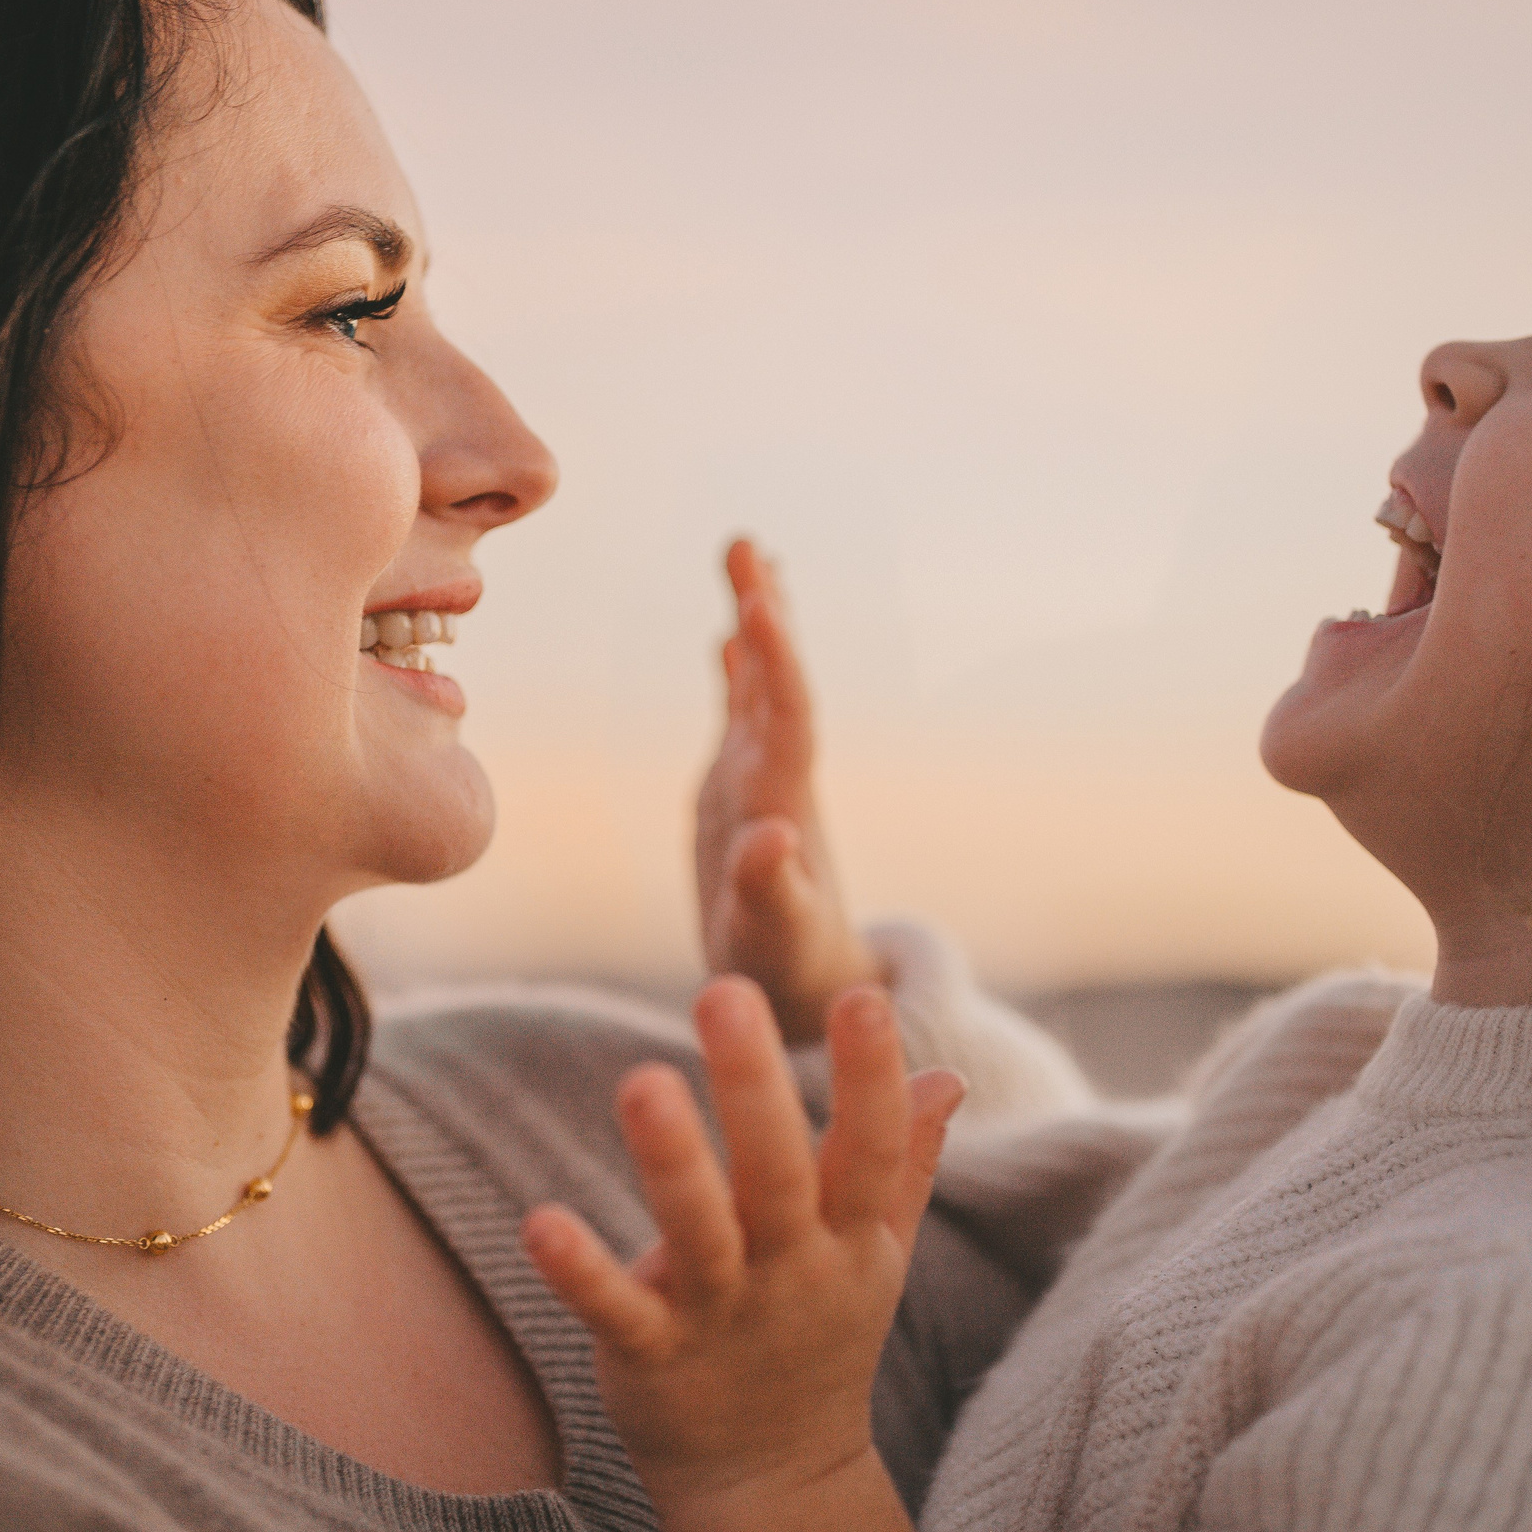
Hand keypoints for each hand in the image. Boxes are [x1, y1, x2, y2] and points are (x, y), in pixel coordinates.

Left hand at [522, 977, 958, 1531]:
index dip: (871, 1074)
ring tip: (643, 1079)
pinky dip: (580, 1271)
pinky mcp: (650, 1355)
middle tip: (723, 988)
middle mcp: (791, 1271)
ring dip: (673, 1159)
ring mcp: (721, 1314)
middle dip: (754, 1087)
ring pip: (700, 1232)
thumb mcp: (874, 1252)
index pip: (872, 1147)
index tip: (866, 992)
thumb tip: (950, 1073)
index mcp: (848, 1238)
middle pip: (779, 1174)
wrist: (771, 1478)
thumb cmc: (820, 1336)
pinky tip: (539, 1223)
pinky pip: (615, 1309)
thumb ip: (905, 1160)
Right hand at [695, 540, 883, 1043]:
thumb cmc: (787, 970)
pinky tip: (727, 636)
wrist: (804, 987)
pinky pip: (738, 717)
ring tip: (749, 555)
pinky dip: (735, 672)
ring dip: (755, 624)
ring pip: (759, 685)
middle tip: (748, 544)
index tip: (760, 601)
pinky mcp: (740, 794)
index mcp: (784, 799)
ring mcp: (759, 779)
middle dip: (765, 613)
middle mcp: (776, 776)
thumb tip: (774, 837)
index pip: (787, 712)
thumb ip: (776, 889)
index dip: (776, 658)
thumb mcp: (777, 936)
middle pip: (776, 678)